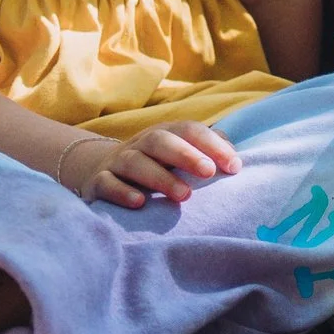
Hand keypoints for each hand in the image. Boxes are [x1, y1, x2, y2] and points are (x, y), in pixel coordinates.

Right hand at [61, 121, 242, 207]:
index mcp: (165, 134)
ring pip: (135, 162)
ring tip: (184, 196)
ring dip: (159, 177)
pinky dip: (122, 192)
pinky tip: (140, 203)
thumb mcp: (179, 155)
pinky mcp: (98, 182)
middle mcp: (141, 144)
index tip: (234, 167)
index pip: (189, 130)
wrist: (99, 172)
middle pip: (161, 141)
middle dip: (186, 155)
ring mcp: (117, 162)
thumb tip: (235, 161)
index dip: (213, 145)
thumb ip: (207, 153)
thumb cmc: (155, 166)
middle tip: (208, 172)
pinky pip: (107, 183)